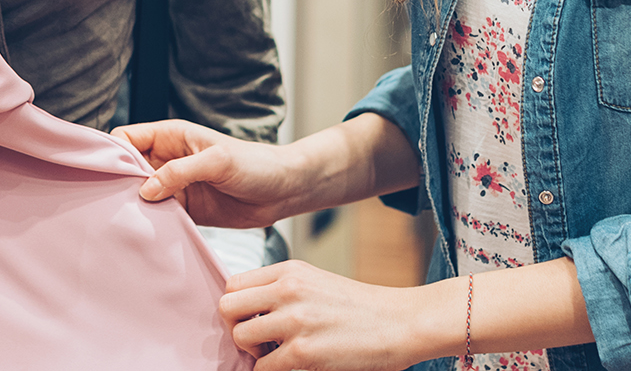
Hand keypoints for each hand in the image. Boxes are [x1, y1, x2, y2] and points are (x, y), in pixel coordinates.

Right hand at [112, 119, 308, 227]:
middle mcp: (168, 159)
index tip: (106, 174)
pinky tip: (147, 232)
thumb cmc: (255, 164)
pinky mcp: (185, 210)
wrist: (284, 191)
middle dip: (118, 183)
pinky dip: (152, 223)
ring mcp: (176, 186)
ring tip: (126, 221)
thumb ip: (180, 172)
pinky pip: (159, 216)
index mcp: (171, 136)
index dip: (114, 152)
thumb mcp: (217, 161)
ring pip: (140, 195)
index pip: (127, 137)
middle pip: (129, 168)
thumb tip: (145, 190)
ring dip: (134, 207)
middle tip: (111, 203)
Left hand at [221, 261, 429, 370]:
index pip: (233, 284)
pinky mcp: (304, 353)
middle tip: (258, 339)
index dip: (237, 306)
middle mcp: (288, 290)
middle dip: (236, 327)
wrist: (402, 323)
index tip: (251, 319)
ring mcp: (295, 321)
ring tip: (275, 354)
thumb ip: (282, 288)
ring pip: (240, 337)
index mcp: (290, 269)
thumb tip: (247, 309)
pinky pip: (262, 367)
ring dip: (252, 352)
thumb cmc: (362, 307)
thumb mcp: (316, 281)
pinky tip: (290, 366)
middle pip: (227, 307)